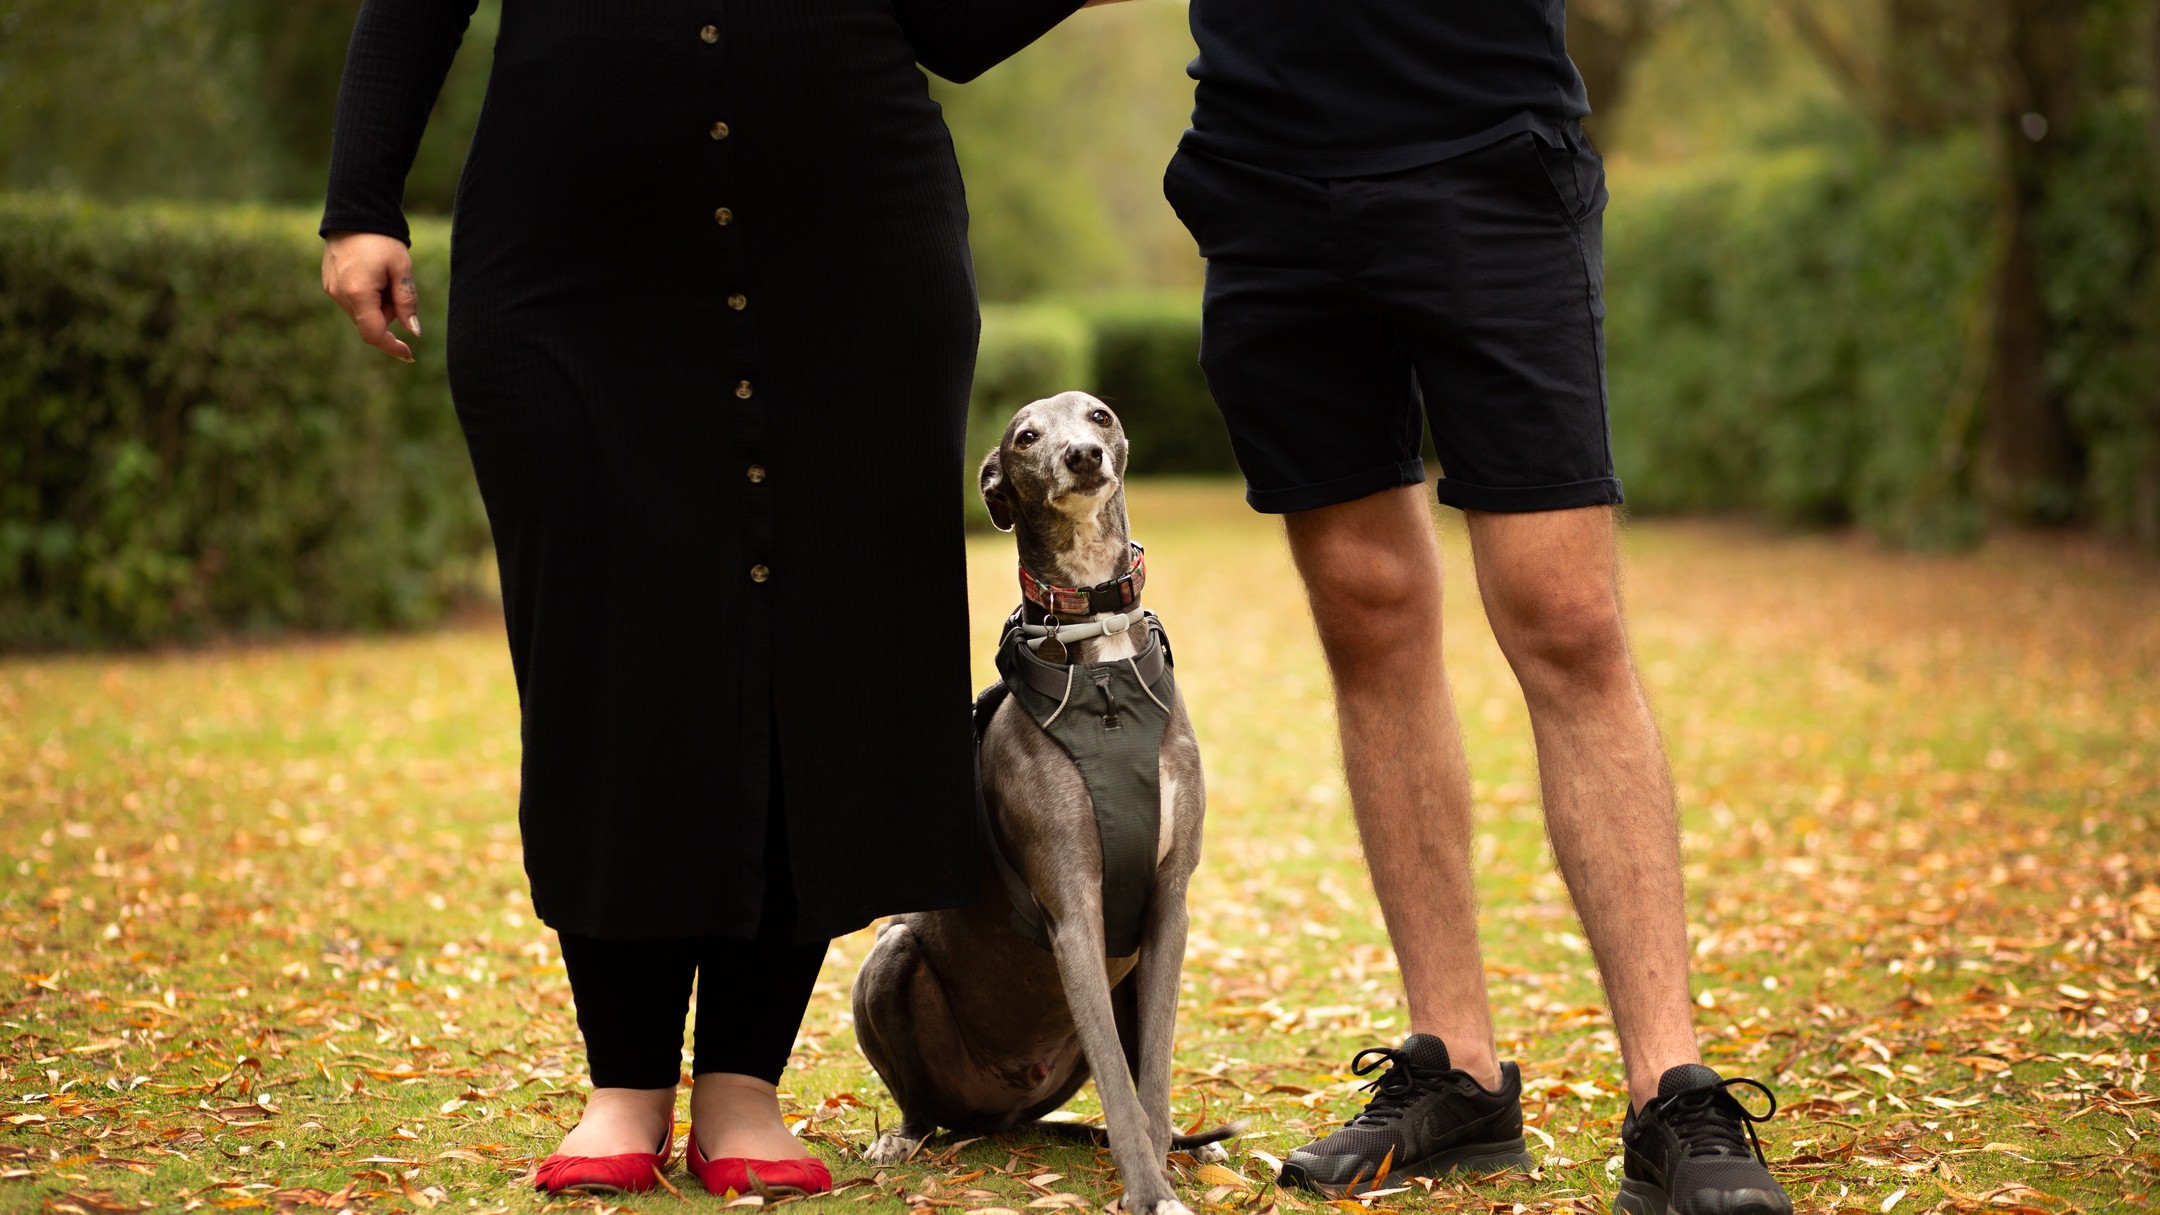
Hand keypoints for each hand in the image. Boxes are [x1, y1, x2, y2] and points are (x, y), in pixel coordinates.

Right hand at [322, 231, 421, 362]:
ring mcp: (331, 290)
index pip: (373, 334)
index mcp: (358, 293)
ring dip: (378, 304)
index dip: (392, 346)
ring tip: (383, 275)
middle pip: (370, 323)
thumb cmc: (382, 240)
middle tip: (397, 286)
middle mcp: (339, 295)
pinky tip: (372, 273)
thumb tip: (414, 332)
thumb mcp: (402, 270)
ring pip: (362, 312)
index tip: (409, 354)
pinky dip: (367, 296)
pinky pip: (353, 301)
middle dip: (389, 314)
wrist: (355, 214)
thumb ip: (408, 302)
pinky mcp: (329, 284)